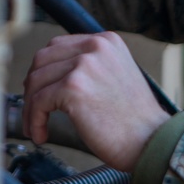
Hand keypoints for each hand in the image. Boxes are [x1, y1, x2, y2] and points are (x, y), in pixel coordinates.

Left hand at [22, 32, 170, 171]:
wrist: (151, 142)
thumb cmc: (134, 120)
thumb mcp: (115, 76)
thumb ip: (90, 67)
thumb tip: (51, 75)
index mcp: (106, 41)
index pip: (58, 46)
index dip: (43, 71)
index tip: (39, 91)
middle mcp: (95, 46)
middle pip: (42, 60)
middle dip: (32, 87)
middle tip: (33, 110)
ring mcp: (84, 65)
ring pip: (37, 81)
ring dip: (31, 107)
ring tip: (36, 127)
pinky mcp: (74, 87)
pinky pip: (39, 102)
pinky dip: (34, 120)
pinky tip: (41, 134)